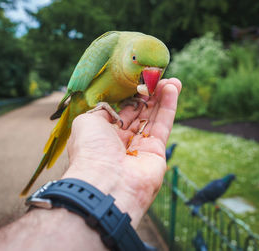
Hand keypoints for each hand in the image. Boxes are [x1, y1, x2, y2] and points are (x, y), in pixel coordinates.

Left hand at [63, 78, 181, 226]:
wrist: (106, 181)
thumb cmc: (90, 150)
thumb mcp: (86, 122)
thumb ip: (102, 110)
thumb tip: (112, 107)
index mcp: (103, 135)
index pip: (122, 111)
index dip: (131, 96)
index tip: (139, 80)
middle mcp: (122, 142)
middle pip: (139, 113)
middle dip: (148, 95)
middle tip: (157, 77)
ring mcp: (141, 148)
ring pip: (153, 117)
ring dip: (161, 97)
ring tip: (169, 79)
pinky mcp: (157, 152)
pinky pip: (163, 124)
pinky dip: (168, 106)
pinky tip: (172, 89)